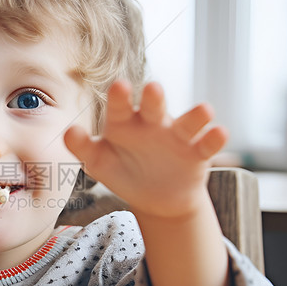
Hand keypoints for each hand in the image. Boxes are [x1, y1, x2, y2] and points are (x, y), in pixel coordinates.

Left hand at [64, 80, 227, 218]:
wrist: (156, 199)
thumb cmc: (124, 171)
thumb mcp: (100, 162)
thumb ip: (83, 148)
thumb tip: (67, 133)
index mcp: (125, 123)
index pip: (120, 108)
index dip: (120, 98)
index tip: (119, 86)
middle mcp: (153, 123)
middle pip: (154, 107)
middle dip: (154, 98)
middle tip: (154, 88)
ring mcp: (177, 137)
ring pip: (187, 122)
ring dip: (195, 116)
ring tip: (204, 110)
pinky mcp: (197, 154)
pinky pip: (207, 144)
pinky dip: (214, 138)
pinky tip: (219, 132)